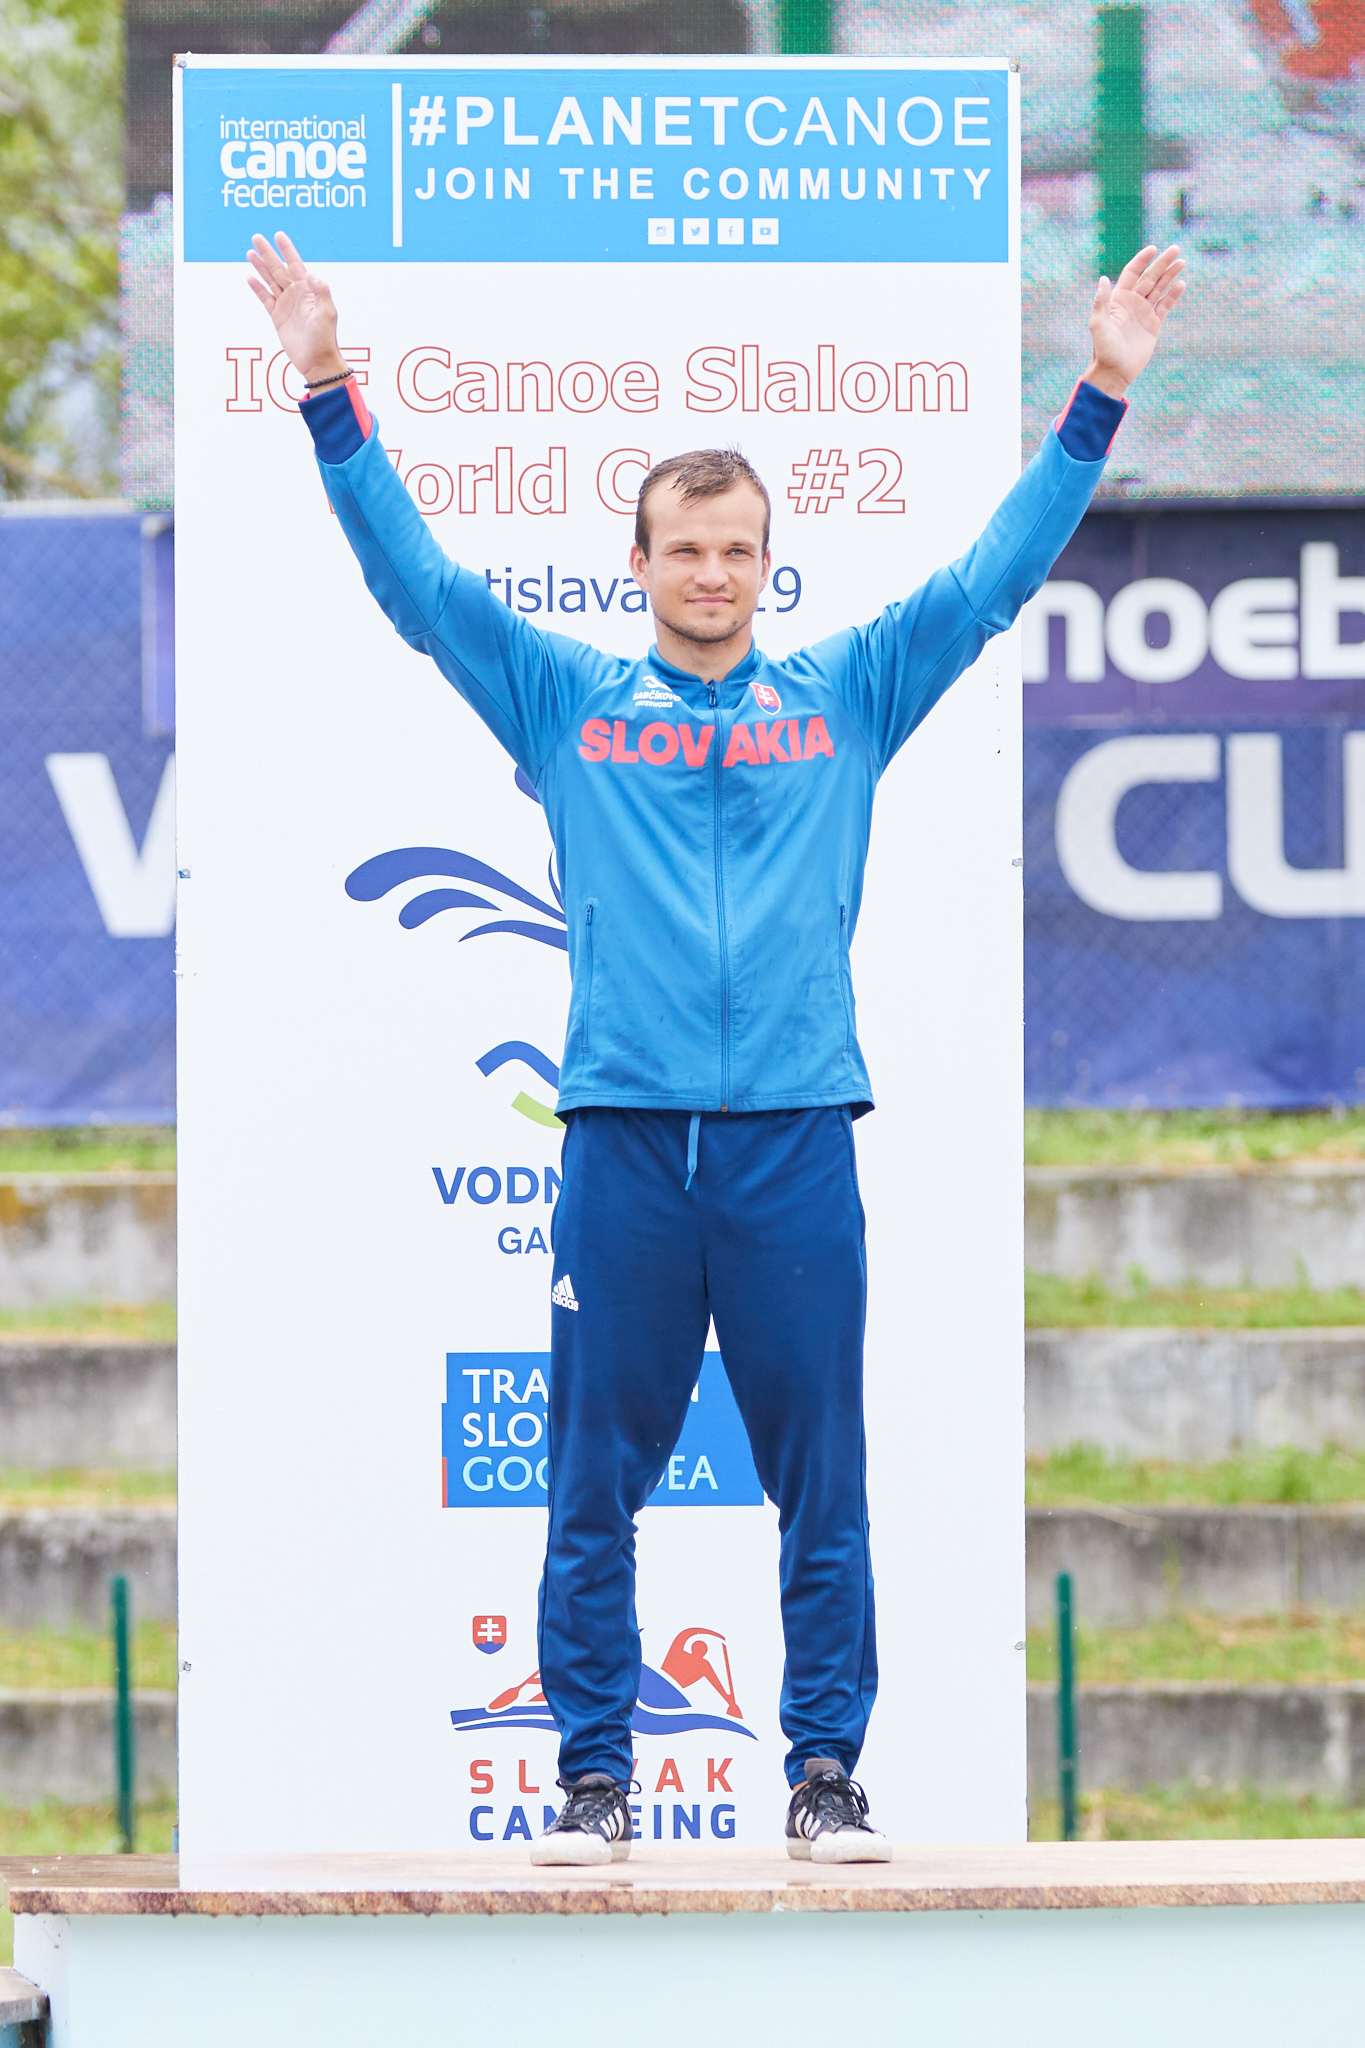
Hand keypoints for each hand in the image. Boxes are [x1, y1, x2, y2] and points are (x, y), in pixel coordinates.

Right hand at [246, 231, 346, 385]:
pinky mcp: (277, 317)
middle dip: (268, 253)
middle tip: (256, 237)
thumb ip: (321, 292)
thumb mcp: (328, 313)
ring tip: (250, 253)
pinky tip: (250, 277)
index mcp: (308, 290)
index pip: (295, 264)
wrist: (317, 362)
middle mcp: (296, 294)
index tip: (278, 235)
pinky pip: (265, 298)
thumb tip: (311, 274)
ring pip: (270, 281)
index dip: (287, 249)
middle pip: (278, 269)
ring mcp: (286, 305)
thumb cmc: (326, 338)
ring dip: (260, 267)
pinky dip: (257, 288)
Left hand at [1084, 245, 1184, 398]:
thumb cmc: (1103, 350)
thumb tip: (1102, 279)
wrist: (1115, 371)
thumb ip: (1101, 303)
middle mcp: (1132, 302)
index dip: (1142, 260)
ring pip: (1159, 288)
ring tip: (1182, 262)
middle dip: (1162, 263)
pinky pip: (1165, 305)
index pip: (1132, 273)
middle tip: (1176, 249)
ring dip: (1170, 275)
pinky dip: (1173, 295)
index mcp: (1118, 299)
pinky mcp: (1154, 324)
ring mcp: (1144, 312)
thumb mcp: (1098, 325)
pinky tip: (1182, 284)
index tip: (1154, 249)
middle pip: (1149, 277)